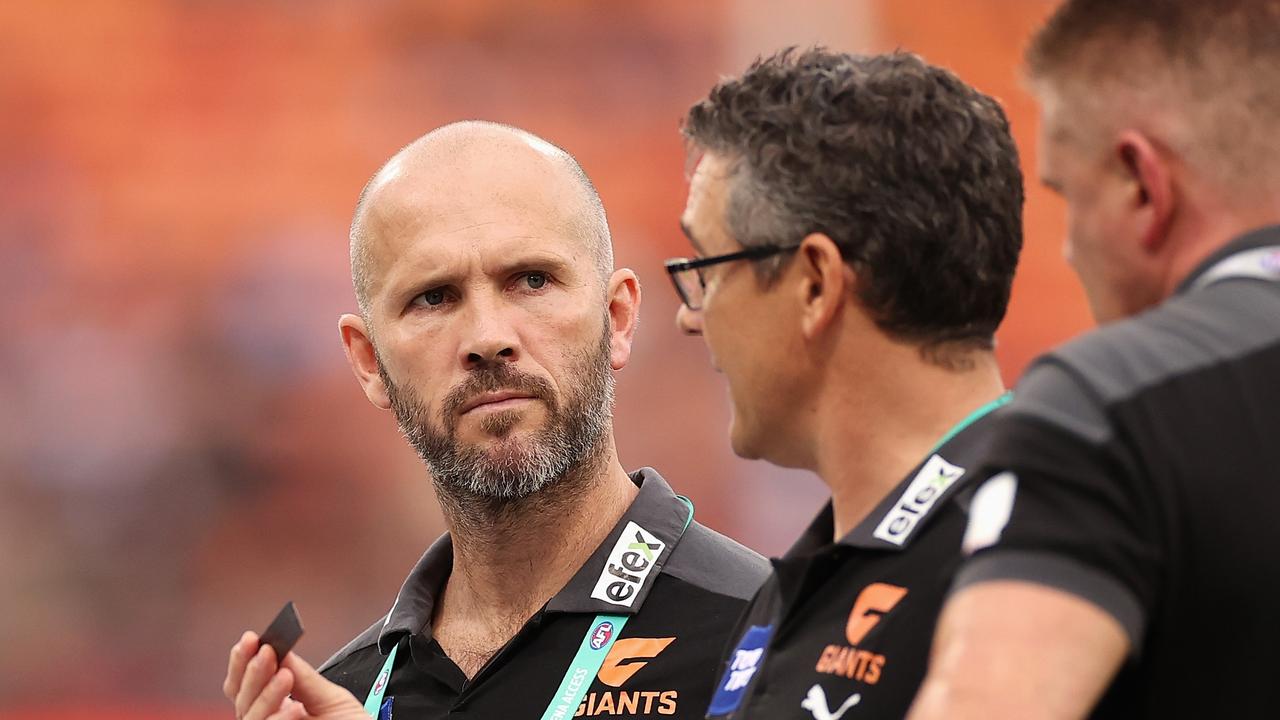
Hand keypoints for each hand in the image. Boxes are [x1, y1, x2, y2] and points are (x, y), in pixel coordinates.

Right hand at [224, 630, 369, 719]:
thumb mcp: (332, 699)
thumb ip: (304, 677)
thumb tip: (282, 649)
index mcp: (277, 707)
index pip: (246, 684)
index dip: (243, 661)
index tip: (252, 639)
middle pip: (242, 698)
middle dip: (253, 672)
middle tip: (267, 652)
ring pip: (248, 716)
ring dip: (265, 694)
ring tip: (285, 676)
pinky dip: (276, 719)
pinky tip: (291, 709)